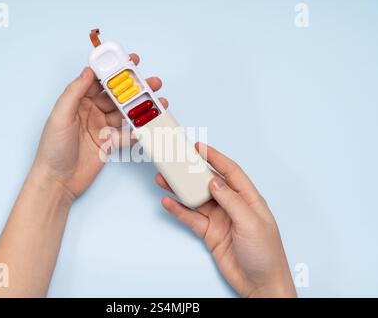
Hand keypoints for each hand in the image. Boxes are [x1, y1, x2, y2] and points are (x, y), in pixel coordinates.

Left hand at [32, 53, 167, 198]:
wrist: (57, 181)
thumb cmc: (52, 149)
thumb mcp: (60, 116)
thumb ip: (75, 92)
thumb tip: (89, 71)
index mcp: (78, 102)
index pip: (99, 81)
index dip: (115, 71)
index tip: (130, 61)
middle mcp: (91, 112)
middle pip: (117, 96)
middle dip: (135, 88)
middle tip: (152, 82)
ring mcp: (102, 128)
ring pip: (126, 114)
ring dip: (141, 108)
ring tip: (158, 101)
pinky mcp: (110, 144)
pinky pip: (128, 134)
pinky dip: (140, 130)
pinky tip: (152, 125)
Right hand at [156, 143, 296, 297]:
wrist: (260, 284)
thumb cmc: (266, 254)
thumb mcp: (251, 223)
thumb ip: (231, 201)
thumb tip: (214, 181)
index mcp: (248, 199)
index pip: (230, 172)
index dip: (215, 157)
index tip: (200, 148)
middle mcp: (232, 206)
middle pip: (209, 183)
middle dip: (192, 172)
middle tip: (176, 162)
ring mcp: (220, 219)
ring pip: (197, 199)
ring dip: (181, 190)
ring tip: (164, 180)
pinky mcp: (209, 232)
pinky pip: (191, 218)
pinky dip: (179, 210)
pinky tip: (169, 202)